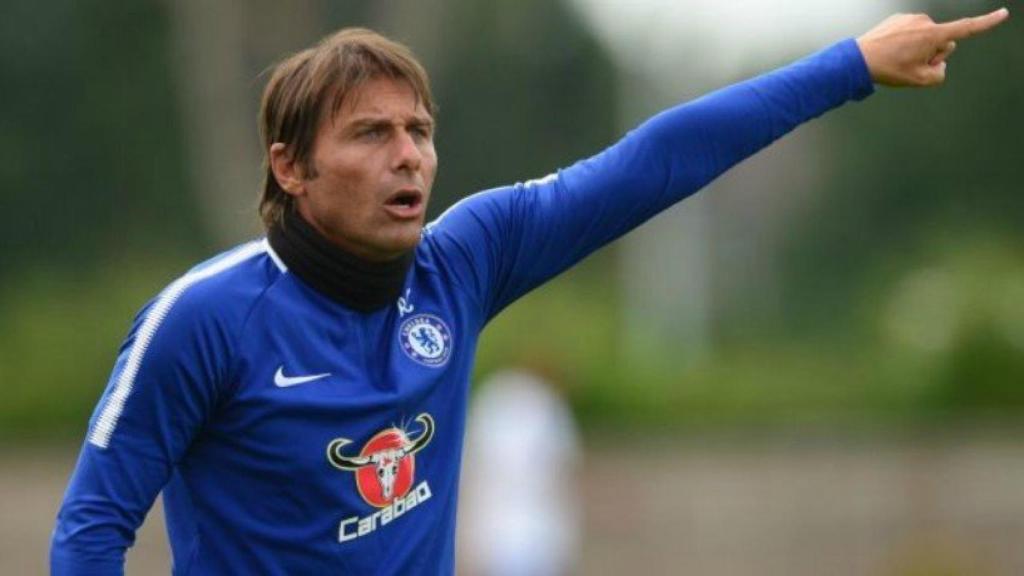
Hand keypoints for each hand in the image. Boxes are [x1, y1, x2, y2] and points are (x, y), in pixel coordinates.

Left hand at [857, 8, 1009, 86]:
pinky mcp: (898, 18)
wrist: (859, 59)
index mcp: (933, 35)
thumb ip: (940, 74)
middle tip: (911, 64)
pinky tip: (891, 50)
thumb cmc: (889, 69)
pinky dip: (905, 41)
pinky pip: (911, 32)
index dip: (987, 22)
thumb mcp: (920, 80)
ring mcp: (910, 18)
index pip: (966, 28)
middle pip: (942, 41)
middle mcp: (925, 21)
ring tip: (898, 58)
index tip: (1003, 13)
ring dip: (918, 47)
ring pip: (925, 36)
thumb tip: (939, 64)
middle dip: (932, 53)